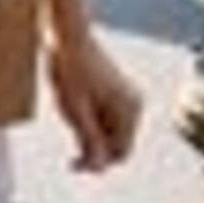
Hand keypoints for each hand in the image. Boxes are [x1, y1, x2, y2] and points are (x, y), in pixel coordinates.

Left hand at [46, 22, 142, 172]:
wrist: (67, 35)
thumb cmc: (70, 70)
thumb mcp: (75, 111)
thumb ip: (90, 141)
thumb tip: (100, 167)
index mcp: (129, 111)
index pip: (120, 154)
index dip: (97, 163)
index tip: (72, 162)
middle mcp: (135, 105)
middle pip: (117, 144)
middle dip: (93, 146)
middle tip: (68, 136)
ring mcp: (128, 97)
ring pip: (110, 131)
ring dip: (90, 132)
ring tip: (70, 113)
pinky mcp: (118, 91)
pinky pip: (107, 118)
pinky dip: (92, 120)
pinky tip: (75, 106)